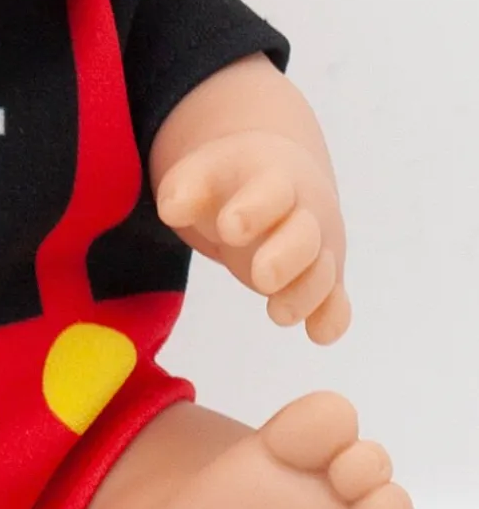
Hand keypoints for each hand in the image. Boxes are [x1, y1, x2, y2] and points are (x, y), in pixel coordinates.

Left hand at [155, 130, 350, 344]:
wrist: (270, 179)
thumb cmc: (227, 181)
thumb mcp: (201, 175)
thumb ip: (185, 190)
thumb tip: (171, 209)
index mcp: (273, 178)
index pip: (271, 191)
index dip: (254, 208)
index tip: (229, 228)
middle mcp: (304, 212)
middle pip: (305, 235)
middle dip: (287, 257)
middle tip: (261, 276)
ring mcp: (317, 247)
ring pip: (322, 271)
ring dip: (305, 294)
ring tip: (278, 313)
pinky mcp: (321, 278)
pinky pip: (336, 300)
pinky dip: (332, 317)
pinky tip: (318, 333)